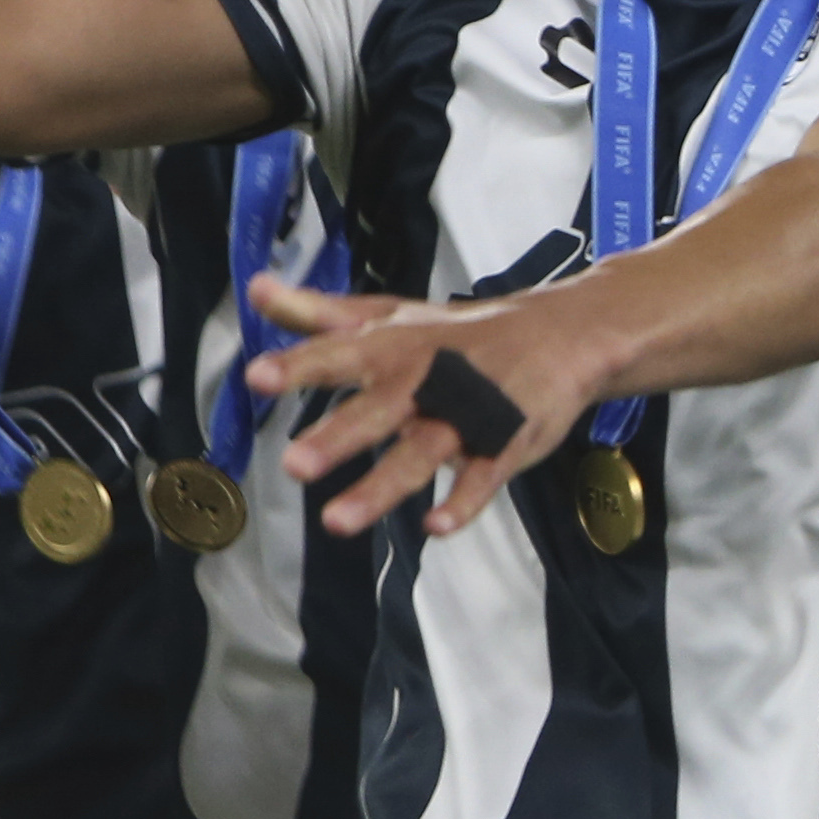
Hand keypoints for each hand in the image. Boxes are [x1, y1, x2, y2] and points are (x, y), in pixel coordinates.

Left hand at [251, 274, 611, 538]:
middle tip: (294, 464)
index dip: (300, 365)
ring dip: (381, 487)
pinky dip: (463, 502)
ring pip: (421, 453)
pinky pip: (483, 477)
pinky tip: (437, 527)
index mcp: (395, 346)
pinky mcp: (506, 444)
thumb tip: (256, 291)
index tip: (258, 377)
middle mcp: (427, 379)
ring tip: (338, 520)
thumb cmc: (462, 332)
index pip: (340, 354)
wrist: (562, 335)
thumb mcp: (389, 315)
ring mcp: (468, 415)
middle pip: (378, 410)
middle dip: (338, 437)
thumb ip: (320, 312)